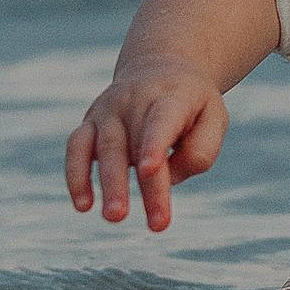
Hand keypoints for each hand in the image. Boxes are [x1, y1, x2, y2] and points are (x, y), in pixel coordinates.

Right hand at [64, 55, 227, 230]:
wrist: (159, 66)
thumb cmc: (192, 104)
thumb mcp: (214, 118)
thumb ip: (201, 150)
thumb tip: (167, 178)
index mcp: (172, 95)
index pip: (161, 120)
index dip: (154, 144)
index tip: (151, 170)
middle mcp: (134, 99)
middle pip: (134, 144)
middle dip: (143, 185)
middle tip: (155, 222)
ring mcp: (108, 110)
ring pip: (104, 148)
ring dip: (108, 185)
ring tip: (115, 217)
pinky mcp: (89, 123)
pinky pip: (75, 148)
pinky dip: (76, 176)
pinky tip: (83, 205)